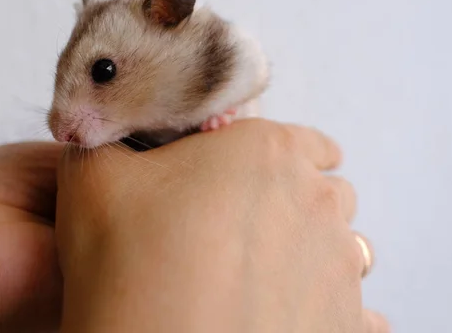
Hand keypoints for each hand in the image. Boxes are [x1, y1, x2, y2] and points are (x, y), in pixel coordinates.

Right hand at [56, 119, 388, 332]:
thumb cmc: (129, 263)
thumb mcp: (94, 178)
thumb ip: (107, 142)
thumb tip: (105, 137)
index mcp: (269, 153)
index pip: (307, 142)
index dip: (279, 159)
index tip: (253, 179)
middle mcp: (318, 203)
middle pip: (324, 193)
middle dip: (293, 205)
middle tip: (241, 231)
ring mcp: (339, 267)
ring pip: (340, 250)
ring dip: (311, 256)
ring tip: (259, 279)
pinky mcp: (345, 324)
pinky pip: (358, 311)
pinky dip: (327, 309)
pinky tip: (289, 315)